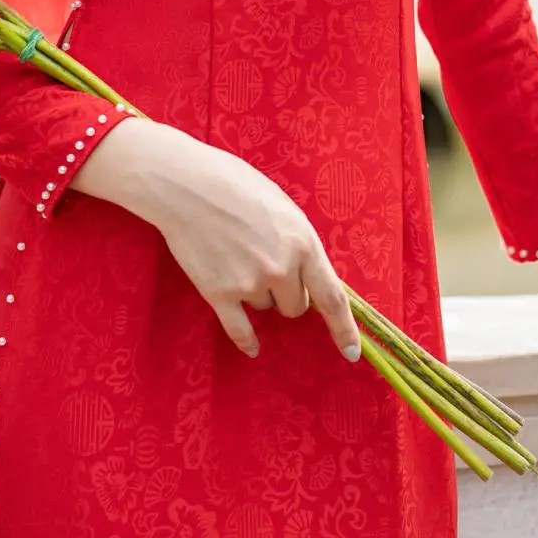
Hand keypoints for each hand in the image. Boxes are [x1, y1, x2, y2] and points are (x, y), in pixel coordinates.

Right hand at [73, 118, 361, 362]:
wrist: (187, 185)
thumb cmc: (236, 185)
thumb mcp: (284, 209)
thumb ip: (300, 243)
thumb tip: (308, 274)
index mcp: (304, 244)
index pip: (332, 298)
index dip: (344, 329)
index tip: (351, 352)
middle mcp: (281, 269)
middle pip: (296, 307)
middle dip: (288, 293)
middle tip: (266, 264)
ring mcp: (250, 283)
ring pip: (266, 309)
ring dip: (258, 294)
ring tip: (237, 259)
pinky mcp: (219, 293)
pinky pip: (240, 330)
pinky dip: (247, 340)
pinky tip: (252, 347)